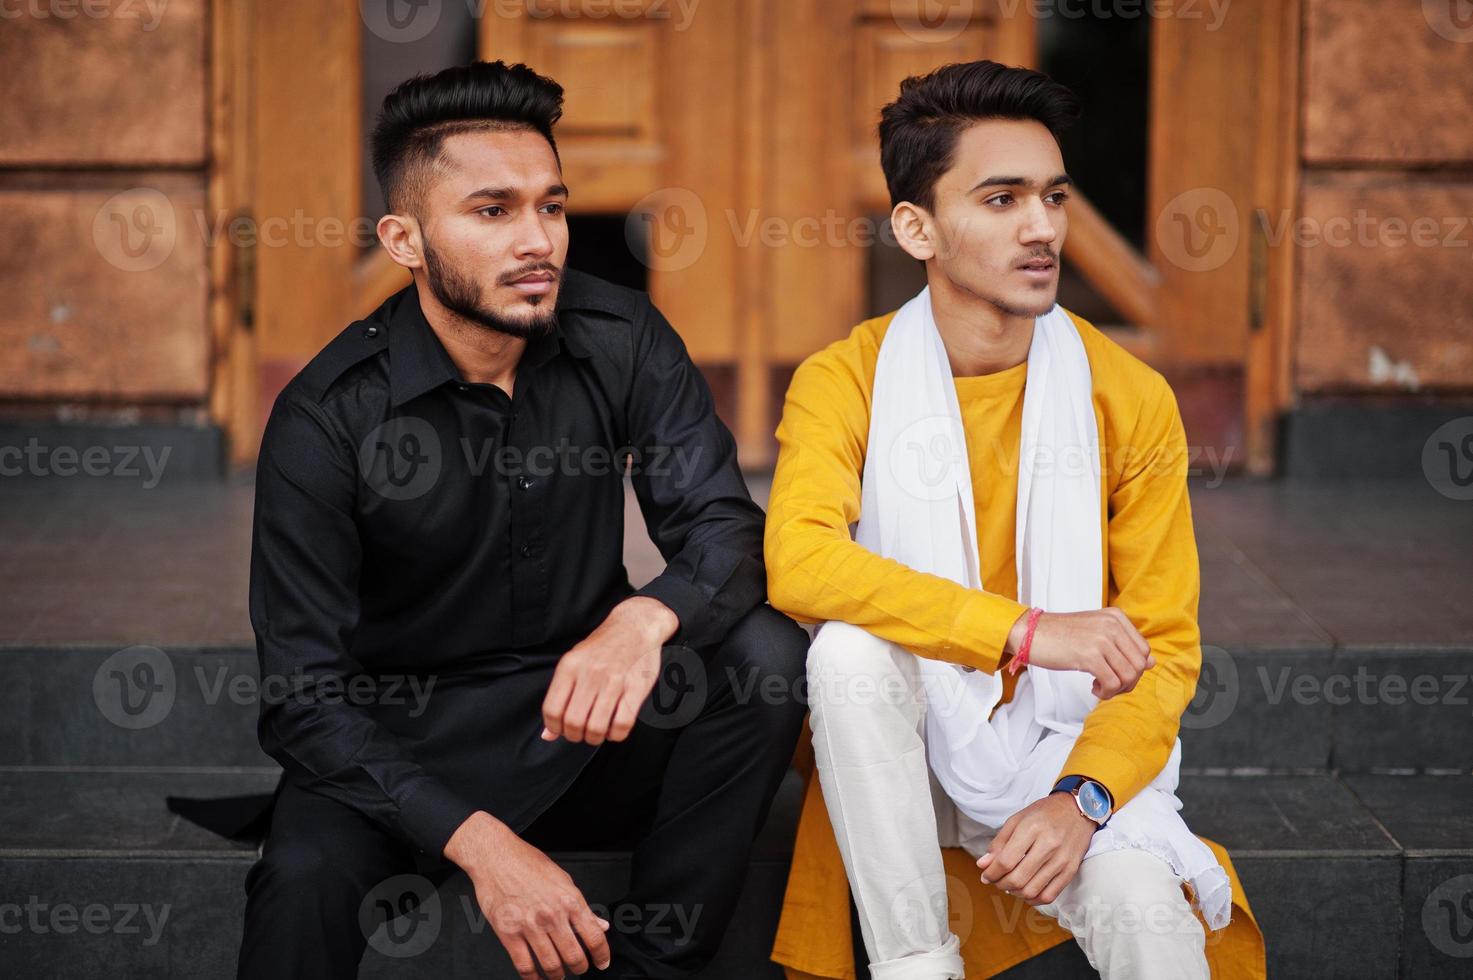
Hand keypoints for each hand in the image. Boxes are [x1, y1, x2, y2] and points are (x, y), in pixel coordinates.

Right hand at [445, 811, 610, 978]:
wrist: (495, 856)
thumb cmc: (528, 863)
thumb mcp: (563, 879)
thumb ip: (581, 906)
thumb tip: (600, 925)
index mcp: (570, 900)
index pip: (594, 937)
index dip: (602, 955)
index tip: (602, 962)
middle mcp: (552, 915)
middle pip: (574, 956)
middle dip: (580, 968)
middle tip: (580, 969)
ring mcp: (530, 926)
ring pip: (551, 965)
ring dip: (558, 975)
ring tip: (559, 975)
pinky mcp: (508, 933)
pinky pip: (524, 965)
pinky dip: (533, 978)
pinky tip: (536, 978)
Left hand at [541, 596, 678, 743]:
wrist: (635, 626)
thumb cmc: (603, 646)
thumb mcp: (574, 662)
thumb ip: (560, 696)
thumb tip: (548, 734)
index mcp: (570, 666)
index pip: (552, 710)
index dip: (554, 728)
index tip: (561, 730)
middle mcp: (590, 673)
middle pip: (573, 722)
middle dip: (575, 736)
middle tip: (581, 732)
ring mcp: (614, 681)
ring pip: (596, 727)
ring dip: (594, 738)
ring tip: (596, 732)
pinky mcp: (635, 688)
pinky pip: (622, 724)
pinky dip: (615, 735)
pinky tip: (613, 728)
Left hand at [976, 792, 1096, 905]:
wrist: (1077, 810)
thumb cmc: (1044, 813)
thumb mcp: (1017, 820)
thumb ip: (999, 843)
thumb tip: (983, 865)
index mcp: (1032, 828)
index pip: (1006, 861)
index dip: (991, 873)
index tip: (986, 875)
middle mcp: (1048, 845)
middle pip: (1018, 878)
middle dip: (1001, 884)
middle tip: (997, 880)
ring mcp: (1062, 860)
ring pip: (1032, 890)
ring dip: (1015, 892)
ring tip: (1010, 885)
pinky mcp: (1071, 870)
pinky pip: (1049, 895)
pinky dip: (1033, 900)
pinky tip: (1026, 892)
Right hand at [1006, 606, 1155, 698]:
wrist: (1030, 633)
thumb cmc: (1060, 635)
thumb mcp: (1096, 632)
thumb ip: (1123, 644)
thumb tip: (1152, 663)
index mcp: (1116, 616)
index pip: (1144, 650)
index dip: (1134, 669)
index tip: (1116, 673)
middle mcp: (1112, 625)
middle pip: (1139, 665)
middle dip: (1128, 682)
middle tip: (1109, 685)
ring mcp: (1101, 639)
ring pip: (1129, 676)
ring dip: (1116, 689)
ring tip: (1100, 687)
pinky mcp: (1089, 655)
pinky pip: (1113, 683)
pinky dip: (1106, 693)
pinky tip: (1094, 688)